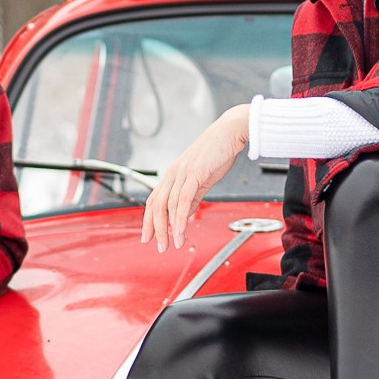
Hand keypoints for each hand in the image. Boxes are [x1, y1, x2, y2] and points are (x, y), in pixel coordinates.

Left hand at [142, 106, 250, 251]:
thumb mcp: (202, 178)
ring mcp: (182, 173)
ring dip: (169, 228)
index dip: (149, 220)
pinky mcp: (194, 173)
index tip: (148, 237)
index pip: (154, 201)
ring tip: (173, 244)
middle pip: (156, 205)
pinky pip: (183, 199)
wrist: (230, 131)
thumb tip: (186, 214)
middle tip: (160, 247)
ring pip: (168, 205)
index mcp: (173, 174)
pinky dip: (180, 217)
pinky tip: (181, 230)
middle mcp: (173, 173)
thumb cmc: (218, 152)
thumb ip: (193, 197)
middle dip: (155, 229)